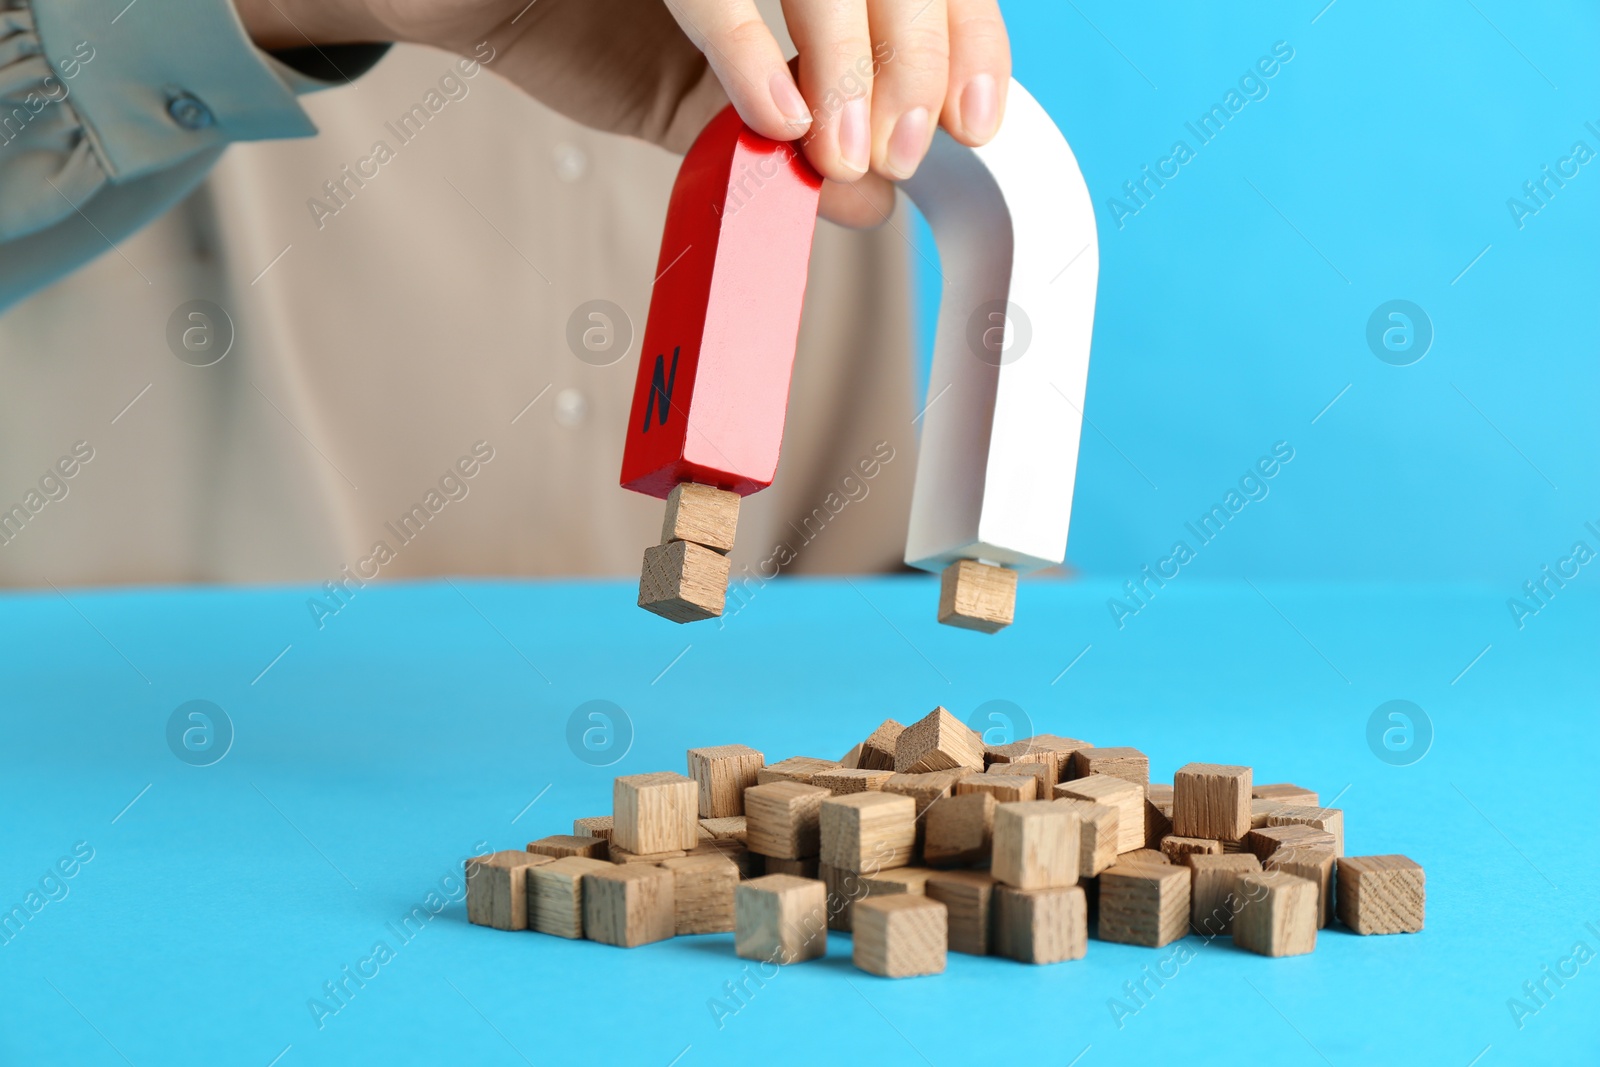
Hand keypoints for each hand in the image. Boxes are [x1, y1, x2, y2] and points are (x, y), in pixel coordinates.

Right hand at [235, 0, 1010, 226]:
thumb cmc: (562, 15)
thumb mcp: (693, 96)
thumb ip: (773, 139)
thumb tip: (869, 194)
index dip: (960, 35)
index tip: (973, 120)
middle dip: (912, 55)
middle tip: (903, 149)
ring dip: (847, 56)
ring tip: (842, 149)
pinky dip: (748, 46)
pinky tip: (769, 115)